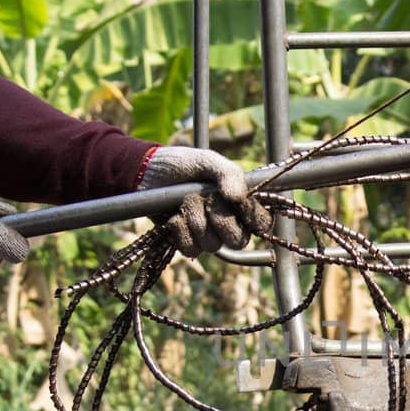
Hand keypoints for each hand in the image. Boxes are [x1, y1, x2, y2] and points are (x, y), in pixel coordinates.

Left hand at [140, 146, 271, 255]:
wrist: (146, 173)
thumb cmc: (181, 164)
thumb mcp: (207, 161)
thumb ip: (229, 174)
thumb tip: (239, 197)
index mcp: (240, 202)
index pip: (263, 222)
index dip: (253, 217)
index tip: (235, 202)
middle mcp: (229, 222)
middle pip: (239, 241)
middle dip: (219, 219)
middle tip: (205, 199)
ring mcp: (208, 234)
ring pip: (213, 245)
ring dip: (195, 220)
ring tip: (184, 202)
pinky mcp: (187, 242)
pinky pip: (191, 249)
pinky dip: (180, 231)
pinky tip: (174, 216)